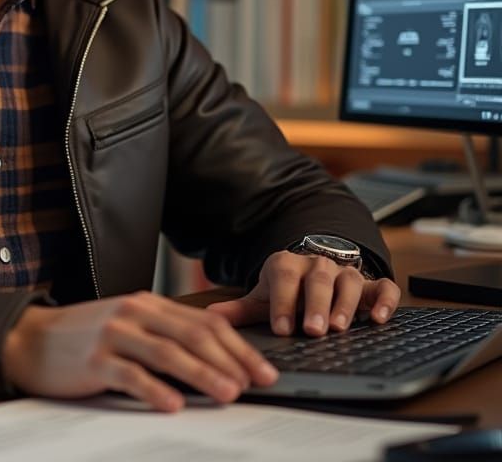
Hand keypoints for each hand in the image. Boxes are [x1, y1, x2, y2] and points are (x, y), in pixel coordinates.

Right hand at [0, 292, 278, 411]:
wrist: (30, 339)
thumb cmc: (83, 337)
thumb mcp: (127, 326)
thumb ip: (163, 335)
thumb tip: (215, 361)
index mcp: (147, 304)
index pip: (203, 322)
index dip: (237, 345)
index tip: (262, 369)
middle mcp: (134, 313)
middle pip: (192, 334)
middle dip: (230, 359)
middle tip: (257, 383)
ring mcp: (113, 335)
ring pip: (168, 352)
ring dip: (203, 374)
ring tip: (229, 393)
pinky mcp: (95, 360)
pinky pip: (131, 375)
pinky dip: (155, 389)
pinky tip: (174, 404)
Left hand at [206, 251, 401, 336]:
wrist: (313, 269)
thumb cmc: (287, 290)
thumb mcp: (264, 297)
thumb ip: (240, 310)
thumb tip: (209, 317)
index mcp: (288, 265)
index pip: (284, 277)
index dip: (283, 302)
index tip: (281, 328)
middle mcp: (318, 265)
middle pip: (318, 280)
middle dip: (315, 305)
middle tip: (313, 330)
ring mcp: (346, 273)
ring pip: (350, 283)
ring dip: (346, 304)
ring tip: (339, 327)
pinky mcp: (372, 284)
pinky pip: (383, 287)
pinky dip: (385, 300)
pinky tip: (380, 319)